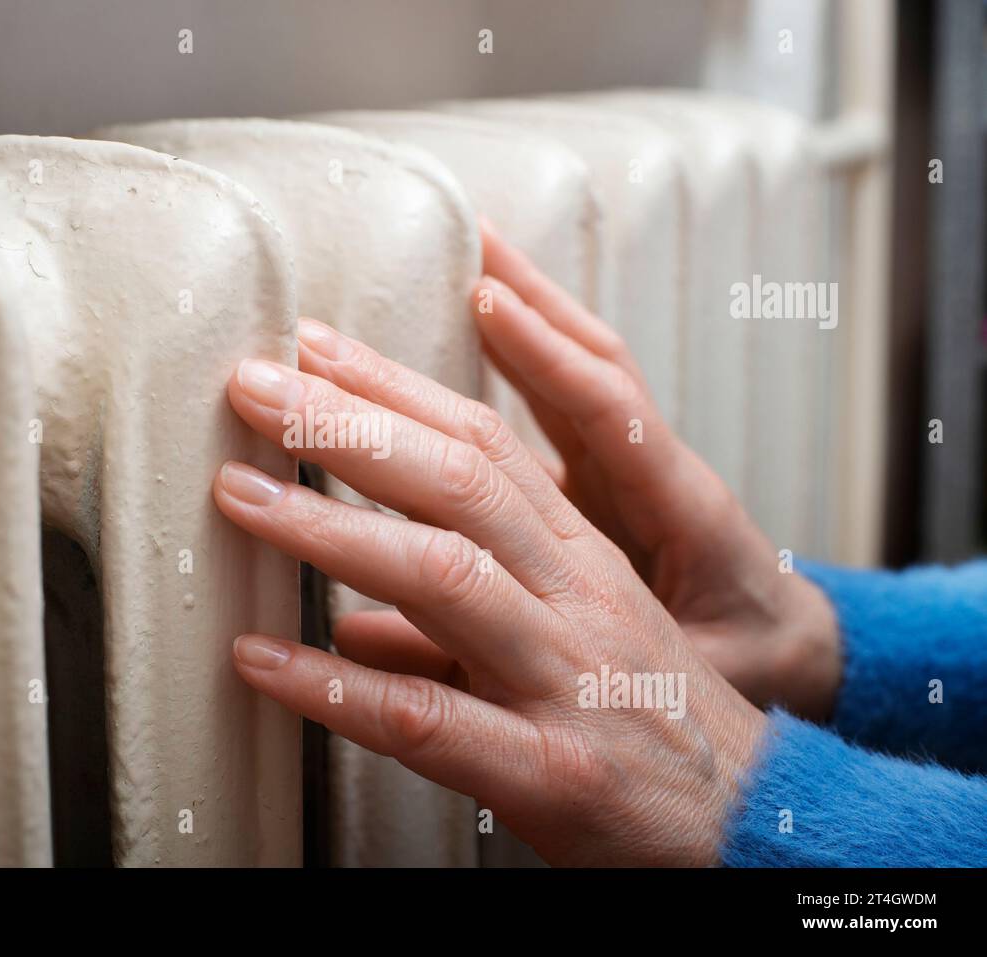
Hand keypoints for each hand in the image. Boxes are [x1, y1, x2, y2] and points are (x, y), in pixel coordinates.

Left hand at [213, 319, 765, 864]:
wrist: (758, 829)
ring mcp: (565, 679)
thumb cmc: (652, 726)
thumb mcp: (565, 645)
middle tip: (255, 384)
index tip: (313, 351)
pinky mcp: (552, 770)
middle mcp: (574, 600)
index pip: (484, 444)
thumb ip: (455, 624)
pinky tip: (261, 660)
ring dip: (329, 531)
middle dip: (348, 427)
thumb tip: (346, 629)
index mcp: (580, 559)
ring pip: (444, 577)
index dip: (394, 390)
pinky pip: (431, 718)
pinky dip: (337, 688)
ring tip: (239, 496)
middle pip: (460, 483)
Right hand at [473, 221, 841, 720]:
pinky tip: (478, 330)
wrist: (796, 646)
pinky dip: (524, 358)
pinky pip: (564, 404)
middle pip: (595, 362)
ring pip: (581, 370)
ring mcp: (631, 468)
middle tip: (471, 244)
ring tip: (473, 257)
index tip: (487, 303)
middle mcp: (655, 467)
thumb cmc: (749, 658)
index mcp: (682, 505)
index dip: (547, 357)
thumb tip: (514, 654)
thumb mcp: (689, 667)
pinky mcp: (607, 481)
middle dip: (535, 301)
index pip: (610, 411)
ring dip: (531, 311)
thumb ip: (602, 655)